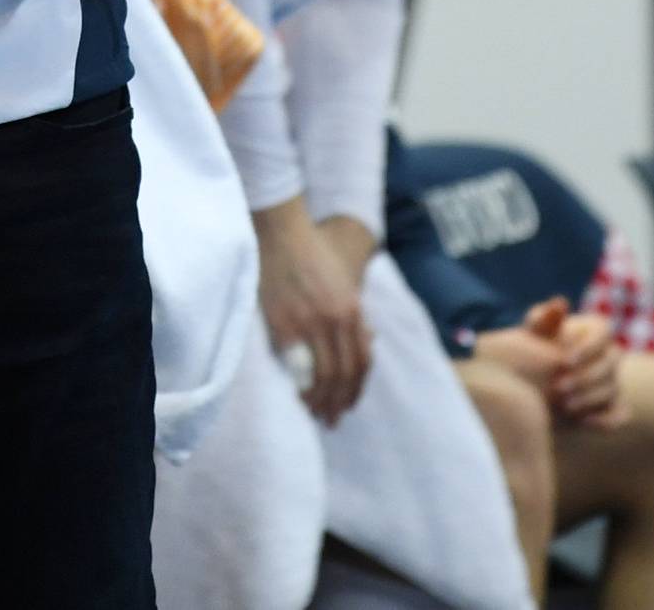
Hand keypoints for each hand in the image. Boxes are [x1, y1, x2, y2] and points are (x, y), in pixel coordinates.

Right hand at [254, 195, 372, 424]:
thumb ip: (356, 312)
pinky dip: (300, 386)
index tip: (348, 404)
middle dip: (339, 402)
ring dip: (321, 400)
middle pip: (345, 374)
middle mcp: (335, 320)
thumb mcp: (345, 280)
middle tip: (331, 419)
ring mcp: (310, 324)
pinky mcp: (284, 325)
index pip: (361, 362)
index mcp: (352, 309)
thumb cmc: (313, 253)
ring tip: (315, 412)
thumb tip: (370, 340)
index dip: (356, 389)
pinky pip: (297, 366)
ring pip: (323, 375)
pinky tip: (298, 395)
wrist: (283, 234)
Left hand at [527, 297, 622, 427]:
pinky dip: (606, 420)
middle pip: (611, 363)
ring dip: (589, 399)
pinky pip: (619, 415)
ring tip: (563, 406)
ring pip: (612, 390)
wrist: (535, 381)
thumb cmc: (536, 347)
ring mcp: (613, 382)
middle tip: (558, 388)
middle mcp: (609, 355)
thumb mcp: (536, 332)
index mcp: (596, 330)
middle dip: (586, 377)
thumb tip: (561, 303)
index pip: (604, 332)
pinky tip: (583, 421)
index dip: (588, 347)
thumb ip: (545, 318)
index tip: (565, 360)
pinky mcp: (612, 407)